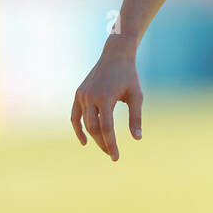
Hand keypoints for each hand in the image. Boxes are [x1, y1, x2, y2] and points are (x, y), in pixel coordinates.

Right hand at [71, 36, 143, 161]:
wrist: (115, 55)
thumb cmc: (129, 76)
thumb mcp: (136, 96)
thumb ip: (136, 117)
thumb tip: (137, 138)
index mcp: (105, 97)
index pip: (106, 128)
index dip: (111, 144)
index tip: (116, 157)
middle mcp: (90, 96)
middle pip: (94, 128)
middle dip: (103, 143)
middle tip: (112, 154)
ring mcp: (82, 95)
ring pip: (84, 123)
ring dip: (93, 137)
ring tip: (105, 147)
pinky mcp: (78, 93)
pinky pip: (75, 115)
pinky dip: (78, 128)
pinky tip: (85, 141)